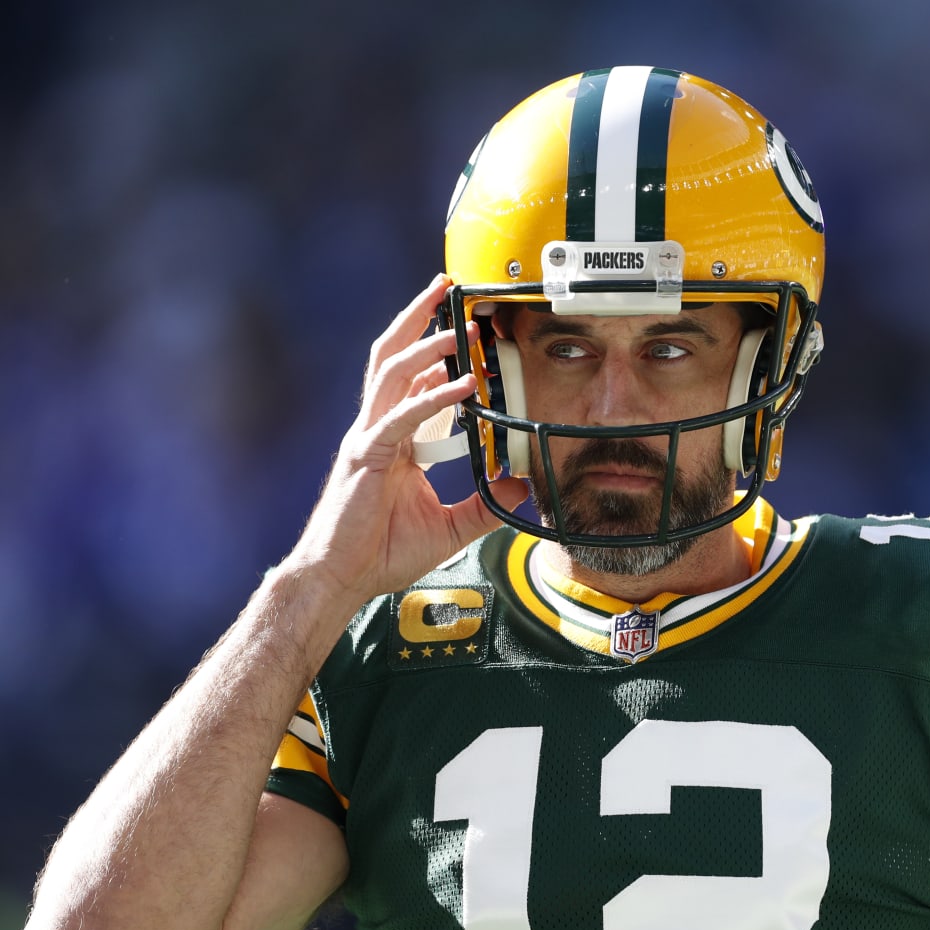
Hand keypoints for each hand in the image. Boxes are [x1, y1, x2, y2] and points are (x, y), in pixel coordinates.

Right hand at [285, 275, 529, 605]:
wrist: (341, 578)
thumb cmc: (380, 551)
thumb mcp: (450, 527)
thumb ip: (485, 505)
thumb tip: (524, 490)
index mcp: (393, 438)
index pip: (411, 379)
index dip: (434, 350)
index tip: (463, 325)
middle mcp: (377, 428)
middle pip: (393, 357)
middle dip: (418, 318)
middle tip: (446, 287)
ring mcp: (368, 439)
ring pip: (391, 374)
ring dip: (425, 344)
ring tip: (457, 326)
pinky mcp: (367, 457)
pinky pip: (402, 418)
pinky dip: (433, 397)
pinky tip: (462, 385)